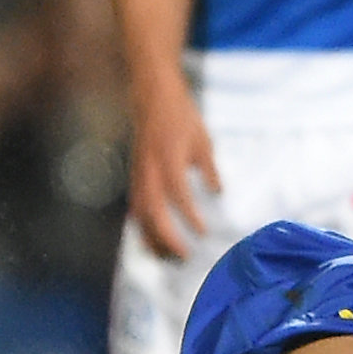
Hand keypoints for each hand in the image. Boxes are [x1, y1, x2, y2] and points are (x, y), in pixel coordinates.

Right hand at [128, 85, 219, 258]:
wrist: (152, 95)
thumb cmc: (180, 116)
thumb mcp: (203, 141)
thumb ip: (210, 169)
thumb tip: (218, 193)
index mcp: (169, 159)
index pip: (178, 195)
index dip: (190, 217)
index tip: (203, 233)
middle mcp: (150, 170)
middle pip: (153, 213)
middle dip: (167, 238)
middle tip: (184, 257)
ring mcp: (138, 174)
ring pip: (140, 214)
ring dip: (152, 238)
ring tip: (166, 258)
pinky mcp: (134, 176)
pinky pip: (135, 208)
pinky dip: (142, 227)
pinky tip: (151, 241)